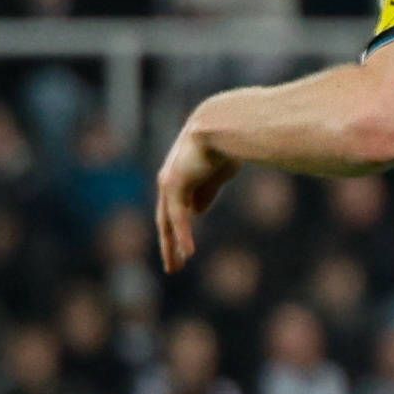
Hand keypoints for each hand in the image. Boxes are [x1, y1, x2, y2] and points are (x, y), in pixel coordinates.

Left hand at [151, 123, 236, 273]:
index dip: (179, 231)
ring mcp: (170, 184)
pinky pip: (179, 218)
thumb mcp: (218, 173)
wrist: (223, 125)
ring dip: (172, 246)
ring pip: (168, 223)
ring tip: (176, 267)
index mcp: (181, 177)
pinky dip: (183, 236)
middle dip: (170, 244)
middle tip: (174, 266)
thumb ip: (207, 192)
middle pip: (166, 220)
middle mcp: (170, 182)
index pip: (176, 210)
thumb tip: (196, 213)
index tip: (186, 250)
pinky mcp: (175, 186)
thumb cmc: (227, 143)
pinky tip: (189, 253)